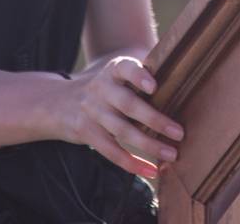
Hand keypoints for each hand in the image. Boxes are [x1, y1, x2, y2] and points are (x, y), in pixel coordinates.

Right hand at [53, 55, 184, 178]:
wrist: (59, 101)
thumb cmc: (106, 85)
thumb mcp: (116, 72)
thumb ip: (141, 73)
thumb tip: (180, 72)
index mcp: (113, 70)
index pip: (126, 69)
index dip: (139, 76)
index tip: (154, 86)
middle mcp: (101, 89)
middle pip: (128, 105)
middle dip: (155, 120)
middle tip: (179, 132)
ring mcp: (93, 112)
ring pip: (122, 131)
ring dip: (148, 145)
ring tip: (171, 154)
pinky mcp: (87, 133)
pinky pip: (111, 151)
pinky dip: (131, 163)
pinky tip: (150, 170)